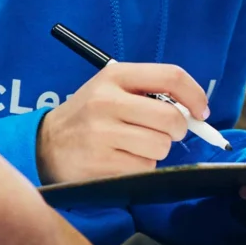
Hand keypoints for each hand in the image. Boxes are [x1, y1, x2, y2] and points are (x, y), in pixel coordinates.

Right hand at [36, 62, 210, 184]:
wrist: (45, 144)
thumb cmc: (90, 116)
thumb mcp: (112, 89)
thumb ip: (151, 93)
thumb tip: (195, 112)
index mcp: (115, 75)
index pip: (171, 76)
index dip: (195, 95)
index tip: (201, 111)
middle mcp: (107, 101)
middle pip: (171, 118)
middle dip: (177, 130)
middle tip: (166, 133)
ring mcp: (101, 134)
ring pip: (160, 146)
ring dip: (156, 151)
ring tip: (134, 146)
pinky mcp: (100, 164)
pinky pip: (144, 168)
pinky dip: (141, 168)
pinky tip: (121, 161)